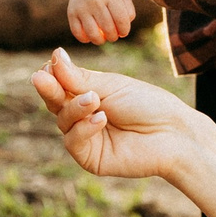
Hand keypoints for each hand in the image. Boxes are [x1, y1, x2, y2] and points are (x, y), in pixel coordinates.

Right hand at [32, 47, 201, 182]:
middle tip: (41, 77)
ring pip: (62, 121)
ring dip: (74, 108)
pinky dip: (83, 129)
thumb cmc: (148, 105)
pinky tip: (100, 119)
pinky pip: (73, 142)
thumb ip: (80, 78)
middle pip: (55, 103)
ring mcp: (87, 138)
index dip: (51, 76)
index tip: (48, 65)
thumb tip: (53, 58)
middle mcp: (84, 116)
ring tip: (93, 100)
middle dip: (50, 89)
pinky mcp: (91, 158)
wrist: (174, 133)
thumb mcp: (112, 85)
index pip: (60, 85)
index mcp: (89, 95)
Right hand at [68, 0, 138, 44]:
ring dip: (100, 41)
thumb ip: (128, 11)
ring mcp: (82, 7)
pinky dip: (85, 39)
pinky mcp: (71, 13)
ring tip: (103, 39)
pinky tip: (90, 36)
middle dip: (113, 37)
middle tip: (113, 36)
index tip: (123, 32)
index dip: (124, 30)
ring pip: (92, 33)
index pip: (121, 20)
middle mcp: (95, 1)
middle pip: (107, 28)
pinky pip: (77, 32)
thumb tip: (123, 30)